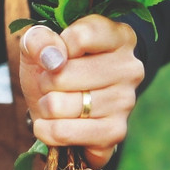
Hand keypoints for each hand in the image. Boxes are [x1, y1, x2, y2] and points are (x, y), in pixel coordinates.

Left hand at [17, 16, 143, 167]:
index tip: (56, 56)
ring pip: (59, 105)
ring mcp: (126, 102)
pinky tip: (52, 124)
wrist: (61, 106)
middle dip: (45, 82)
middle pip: (64, 74)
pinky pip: (63, 132)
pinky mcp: (115, 132)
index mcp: (119, 37)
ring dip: (45, 106)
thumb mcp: (41, 45)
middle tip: (52, 84)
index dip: (54, 49)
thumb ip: (39, 39)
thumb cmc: (54, 68)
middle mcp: (130, 68)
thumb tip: (52, 57)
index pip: (80, 38)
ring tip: (55, 103)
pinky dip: (47, 130)